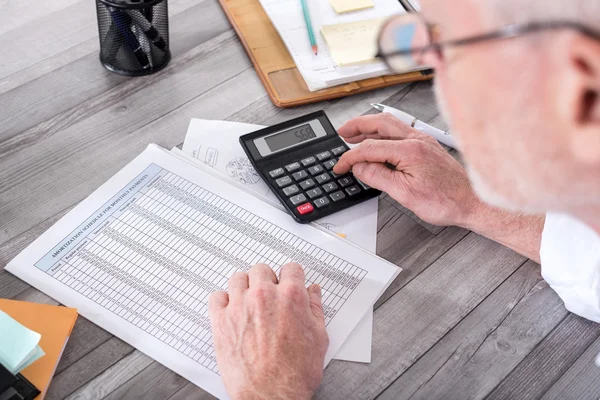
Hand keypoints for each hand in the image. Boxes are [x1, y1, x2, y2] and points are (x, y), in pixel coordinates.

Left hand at [208, 263, 328, 399]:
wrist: (272, 395)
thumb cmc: (294, 374)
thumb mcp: (319, 338)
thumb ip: (315, 309)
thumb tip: (313, 293)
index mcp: (291, 297)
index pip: (291, 269)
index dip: (292, 277)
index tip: (289, 283)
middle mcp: (264, 296)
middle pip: (262, 270)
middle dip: (268, 280)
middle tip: (270, 294)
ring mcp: (240, 306)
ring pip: (238, 278)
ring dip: (245, 286)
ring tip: (250, 301)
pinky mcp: (221, 321)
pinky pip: (216, 297)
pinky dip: (223, 300)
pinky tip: (232, 310)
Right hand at [334, 113, 481, 226]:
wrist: (472, 202)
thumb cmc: (446, 200)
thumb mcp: (404, 194)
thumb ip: (378, 177)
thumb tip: (360, 167)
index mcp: (410, 150)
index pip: (370, 148)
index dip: (350, 157)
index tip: (340, 165)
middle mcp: (417, 140)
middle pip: (380, 124)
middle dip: (357, 126)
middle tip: (342, 132)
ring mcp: (423, 141)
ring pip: (390, 125)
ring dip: (369, 128)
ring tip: (354, 135)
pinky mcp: (427, 147)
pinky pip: (400, 132)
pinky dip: (383, 134)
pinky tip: (378, 141)